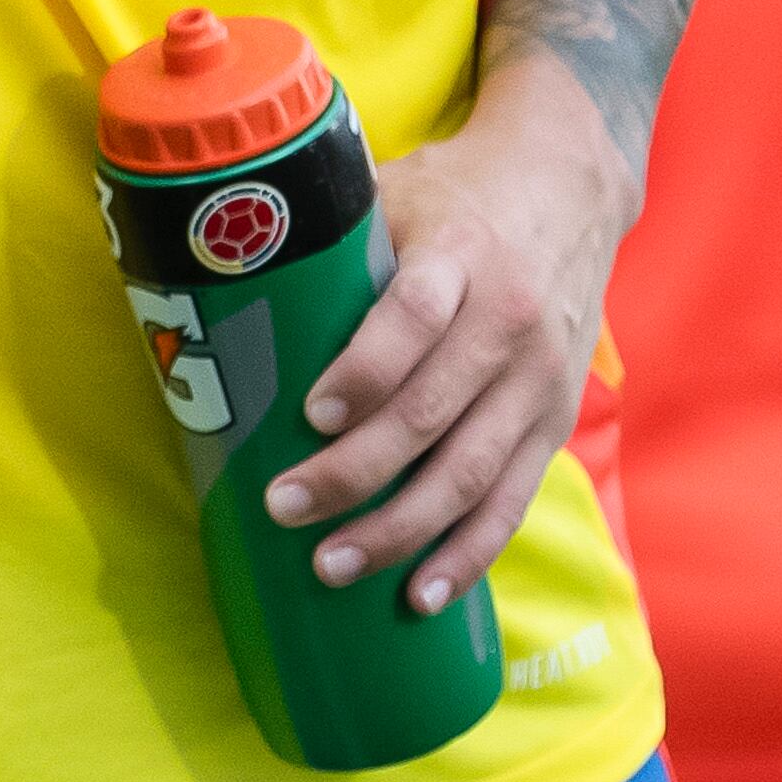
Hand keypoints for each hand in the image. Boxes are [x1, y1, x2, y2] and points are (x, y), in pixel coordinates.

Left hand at [260, 85, 631, 616]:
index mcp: (460, 253)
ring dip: (399, 528)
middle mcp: (509, 320)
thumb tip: (214, 276)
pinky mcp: (554, 421)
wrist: (567, 187)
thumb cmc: (453, 196)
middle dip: (355, 471)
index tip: (310, 413)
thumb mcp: (395, 190)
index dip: (365, 370)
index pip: (415, 317)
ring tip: (331, 564)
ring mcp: (538, 379)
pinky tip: (420, 594)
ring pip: (469, 471)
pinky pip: (511, 501)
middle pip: (432, 411)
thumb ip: (328, 233)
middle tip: (285, 506)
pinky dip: (467, 554)